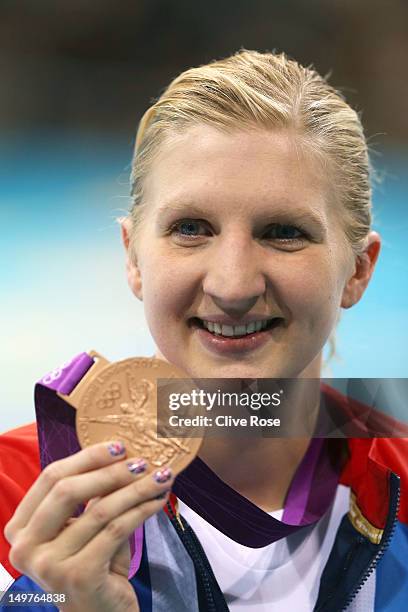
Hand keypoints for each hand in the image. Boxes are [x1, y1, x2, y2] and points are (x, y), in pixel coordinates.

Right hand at [4, 441, 173, 611]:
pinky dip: (141, 510)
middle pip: (68, 490)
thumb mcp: (86, 525)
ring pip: (99, 510)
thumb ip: (93, 494)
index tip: (118, 446)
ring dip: (135, 489)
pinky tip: (158, 500)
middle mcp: (25, 548)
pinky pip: (116, 530)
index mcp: (20, 528)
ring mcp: (49, 565)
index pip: (51, 478)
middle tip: (141, 461)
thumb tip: (122, 453)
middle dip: (110, 471)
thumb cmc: (94, 564)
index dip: (86, 458)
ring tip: (160, 476)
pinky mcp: (78, 576)